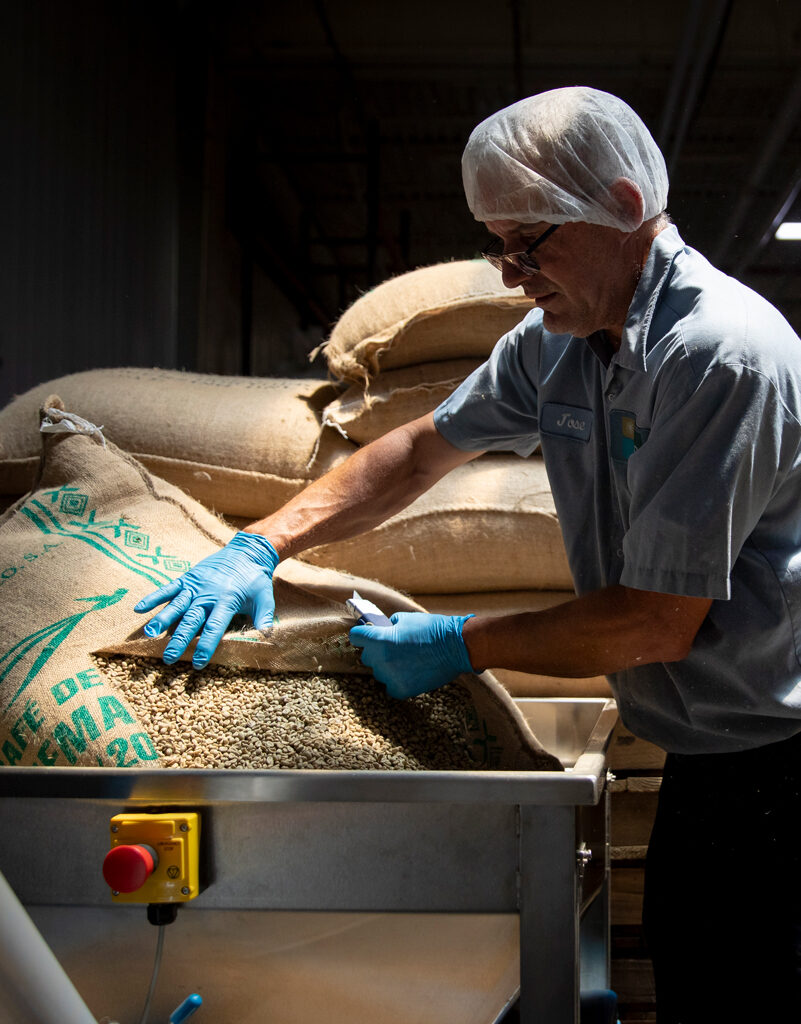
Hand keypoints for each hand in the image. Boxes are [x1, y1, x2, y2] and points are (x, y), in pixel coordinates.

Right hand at [134, 532, 278, 668]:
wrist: (246, 551)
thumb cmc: (255, 578)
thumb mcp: (265, 596)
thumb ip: (264, 616)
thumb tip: (267, 634)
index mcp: (226, 601)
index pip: (214, 627)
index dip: (206, 646)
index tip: (198, 663)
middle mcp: (207, 595)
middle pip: (191, 620)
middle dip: (179, 640)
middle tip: (168, 658)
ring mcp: (195, 586)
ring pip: (176, 605)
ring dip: (162, 620)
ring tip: (149, 634)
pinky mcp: (187, 578)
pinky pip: (168, 588)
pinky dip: (154, 597)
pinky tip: (138, 608)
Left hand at [349, 612, 474, 698]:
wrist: (455, 647)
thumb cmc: (432, 629)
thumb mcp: (406, 619)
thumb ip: (387, 626)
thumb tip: (379, 630)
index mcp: (380, 639)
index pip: (355, 637)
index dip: (361, 635)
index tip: (366, 636)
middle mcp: (381, 659)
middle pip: (366, 657)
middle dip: (376, 651)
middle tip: (394, 648)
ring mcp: (390, 677)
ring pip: (379, 672)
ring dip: (388, 667)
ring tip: (407, 660)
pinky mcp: (400, 690)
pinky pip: (390, 686)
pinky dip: (397, 681)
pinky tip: (410, 672)